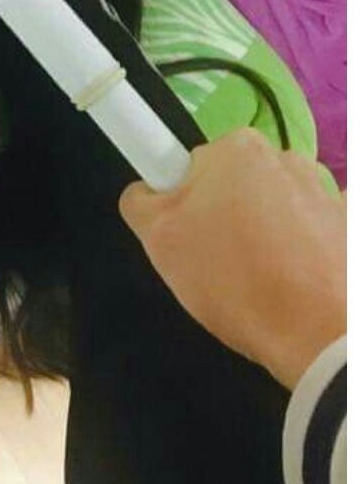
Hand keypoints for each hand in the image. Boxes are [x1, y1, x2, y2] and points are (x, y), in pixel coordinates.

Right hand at [119, 131, 346, 394]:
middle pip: (235, 186)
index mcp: (237, 148)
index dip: (184, 205)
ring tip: (260, 284)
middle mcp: (285, 156)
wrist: (320, 335)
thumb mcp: (160, 242)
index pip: (193, 168)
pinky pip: (309, 232)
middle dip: (223, 220)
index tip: (192, 241)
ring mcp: (323, 190)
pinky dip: (300, 252)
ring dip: (265, 235)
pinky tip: (294, 285)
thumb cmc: (235, 280)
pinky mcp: (346, 225)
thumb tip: (148, 192)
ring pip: (274, 210)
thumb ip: (141, 202)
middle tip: (217, 268)